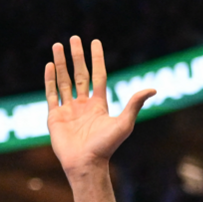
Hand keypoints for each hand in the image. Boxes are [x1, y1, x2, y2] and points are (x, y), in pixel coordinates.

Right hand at [45, 37, 154, 176]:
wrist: (86, 163)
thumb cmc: (107, 146)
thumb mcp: (124, 123)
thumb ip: (135, 104)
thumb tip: (153, 88)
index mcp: (100, 105)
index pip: (98, 75)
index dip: (97, 59)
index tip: (95, 42)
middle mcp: (84, 105)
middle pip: (80, 74)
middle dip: (77, 56)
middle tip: (73, 38)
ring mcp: (68, 109)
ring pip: (64, 80)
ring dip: (61, 63)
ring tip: (57, 45)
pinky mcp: (55, 116)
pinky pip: (51, 93)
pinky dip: (50, 79)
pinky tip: (49, 65)